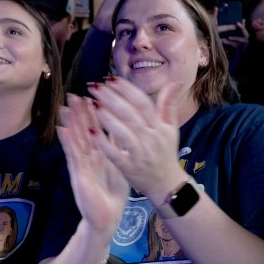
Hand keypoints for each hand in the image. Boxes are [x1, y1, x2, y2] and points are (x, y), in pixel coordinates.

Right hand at [59, 94, 129, 233]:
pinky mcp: (78, 175)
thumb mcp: (119, 165)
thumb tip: (125, 128)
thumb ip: (119, 148)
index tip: (92, 95)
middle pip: (84, 131)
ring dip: (70, 123)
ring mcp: (83, 165)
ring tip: (64, 106)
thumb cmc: (112, 192)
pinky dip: (67, 142)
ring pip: (76, 140)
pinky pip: (73, 156)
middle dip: (80, 113)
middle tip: (74, 94)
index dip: (94, 112)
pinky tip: (62, 129)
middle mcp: (90, 157)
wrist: (107, 217)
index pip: (97, 129)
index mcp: (102, 154)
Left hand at [86, 77, 186, 204]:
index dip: (126, 89)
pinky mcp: (129, 168)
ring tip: (91, 103)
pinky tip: (90, 131)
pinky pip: (114, 153)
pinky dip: (102, 142)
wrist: (167, 184)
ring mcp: (140, 154)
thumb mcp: (171, 128)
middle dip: (110, 97)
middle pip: (129, 114)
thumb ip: (169, 105)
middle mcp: (150, 138)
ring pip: (121, 132)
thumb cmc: (166, 153)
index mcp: (159, 127)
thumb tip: (173, 82)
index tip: (110, 79)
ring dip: (106, 116)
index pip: (142, 103)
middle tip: (94, 86)